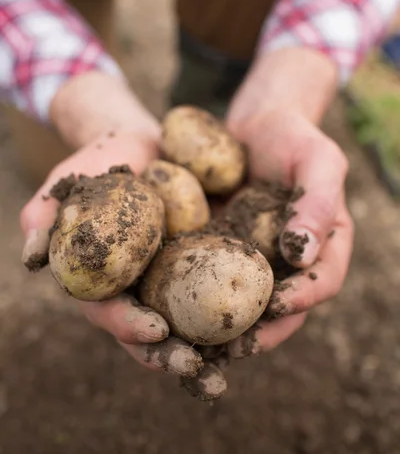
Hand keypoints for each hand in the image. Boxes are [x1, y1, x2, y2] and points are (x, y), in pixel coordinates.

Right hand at [20, 72, 226, 399]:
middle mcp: (139, 288)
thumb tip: (29, 259)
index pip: (110, 313)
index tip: (154, 329)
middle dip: (173, 355)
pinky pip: (220, 287)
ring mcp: (172, 278)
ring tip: (237, 358)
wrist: (143, 144)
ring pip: (190, 321)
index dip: (128, 325)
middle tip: (199, 369)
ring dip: (211, 345)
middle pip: (153, 332)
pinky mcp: (203, 262)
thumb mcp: (67, 184)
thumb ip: (44, 217)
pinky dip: (238, 305)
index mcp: (103, 281)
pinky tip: (266, 315)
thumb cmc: (99, 163)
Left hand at [223, 47, 353, 357]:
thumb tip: (304, 255)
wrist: (254, 125)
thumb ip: (318, 201)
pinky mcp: (224, 251)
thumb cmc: (293, 136)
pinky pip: (213, 278)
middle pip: (285, 309)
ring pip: (246, 302)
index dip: (305, 299)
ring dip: (226, 328)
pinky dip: (197, 297)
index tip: (279, 307)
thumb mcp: (317, 158)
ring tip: (198, 342)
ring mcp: (256, 258)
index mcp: (325, 243)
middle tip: (234, 347)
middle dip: (262, 332)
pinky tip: (173, 306)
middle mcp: (292, 260)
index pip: (324, 281)